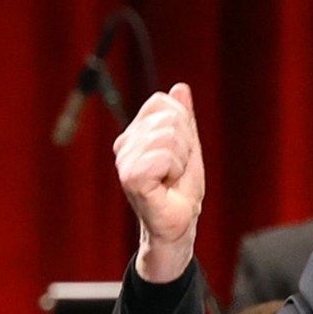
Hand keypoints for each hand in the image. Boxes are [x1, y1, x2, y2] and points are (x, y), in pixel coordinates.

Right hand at [113, 83, 205, 282]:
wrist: (178, 226)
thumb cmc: (180, 191)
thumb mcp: (188, 148)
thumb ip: (183, 119)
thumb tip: (180, 88)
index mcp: (135, 132)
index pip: (162, 103)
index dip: (182, 126)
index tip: (179, 153)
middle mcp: (125, 143)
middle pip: (169, 119)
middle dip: (185, 145)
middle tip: (176, 171)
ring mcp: (125, 159)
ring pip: (169, 137)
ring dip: (181, 161)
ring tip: (171, 179)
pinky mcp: (130, 176)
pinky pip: (164, 156)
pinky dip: (174, 171)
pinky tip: (166, 186)